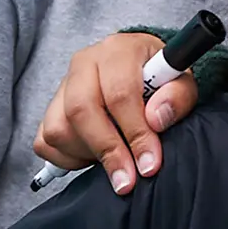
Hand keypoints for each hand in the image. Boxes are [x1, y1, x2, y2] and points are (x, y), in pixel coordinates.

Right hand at [33, 32, 199, 193]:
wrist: (140, 72)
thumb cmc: (161, 79)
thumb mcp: (181, 82)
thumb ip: (177, 97)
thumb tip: (156, 118)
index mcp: (119, 50)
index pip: (120, 93)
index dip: (135, 133)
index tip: (149, 163)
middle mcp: (85, 62)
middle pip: (81, 110)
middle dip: (108, 151)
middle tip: (127, 178)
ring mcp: (62, 85)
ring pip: (59, 129)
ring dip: (88, 154)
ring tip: (116, 158)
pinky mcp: (49, 108)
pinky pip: (46, 142)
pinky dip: (68, 158)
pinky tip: (94, 155)